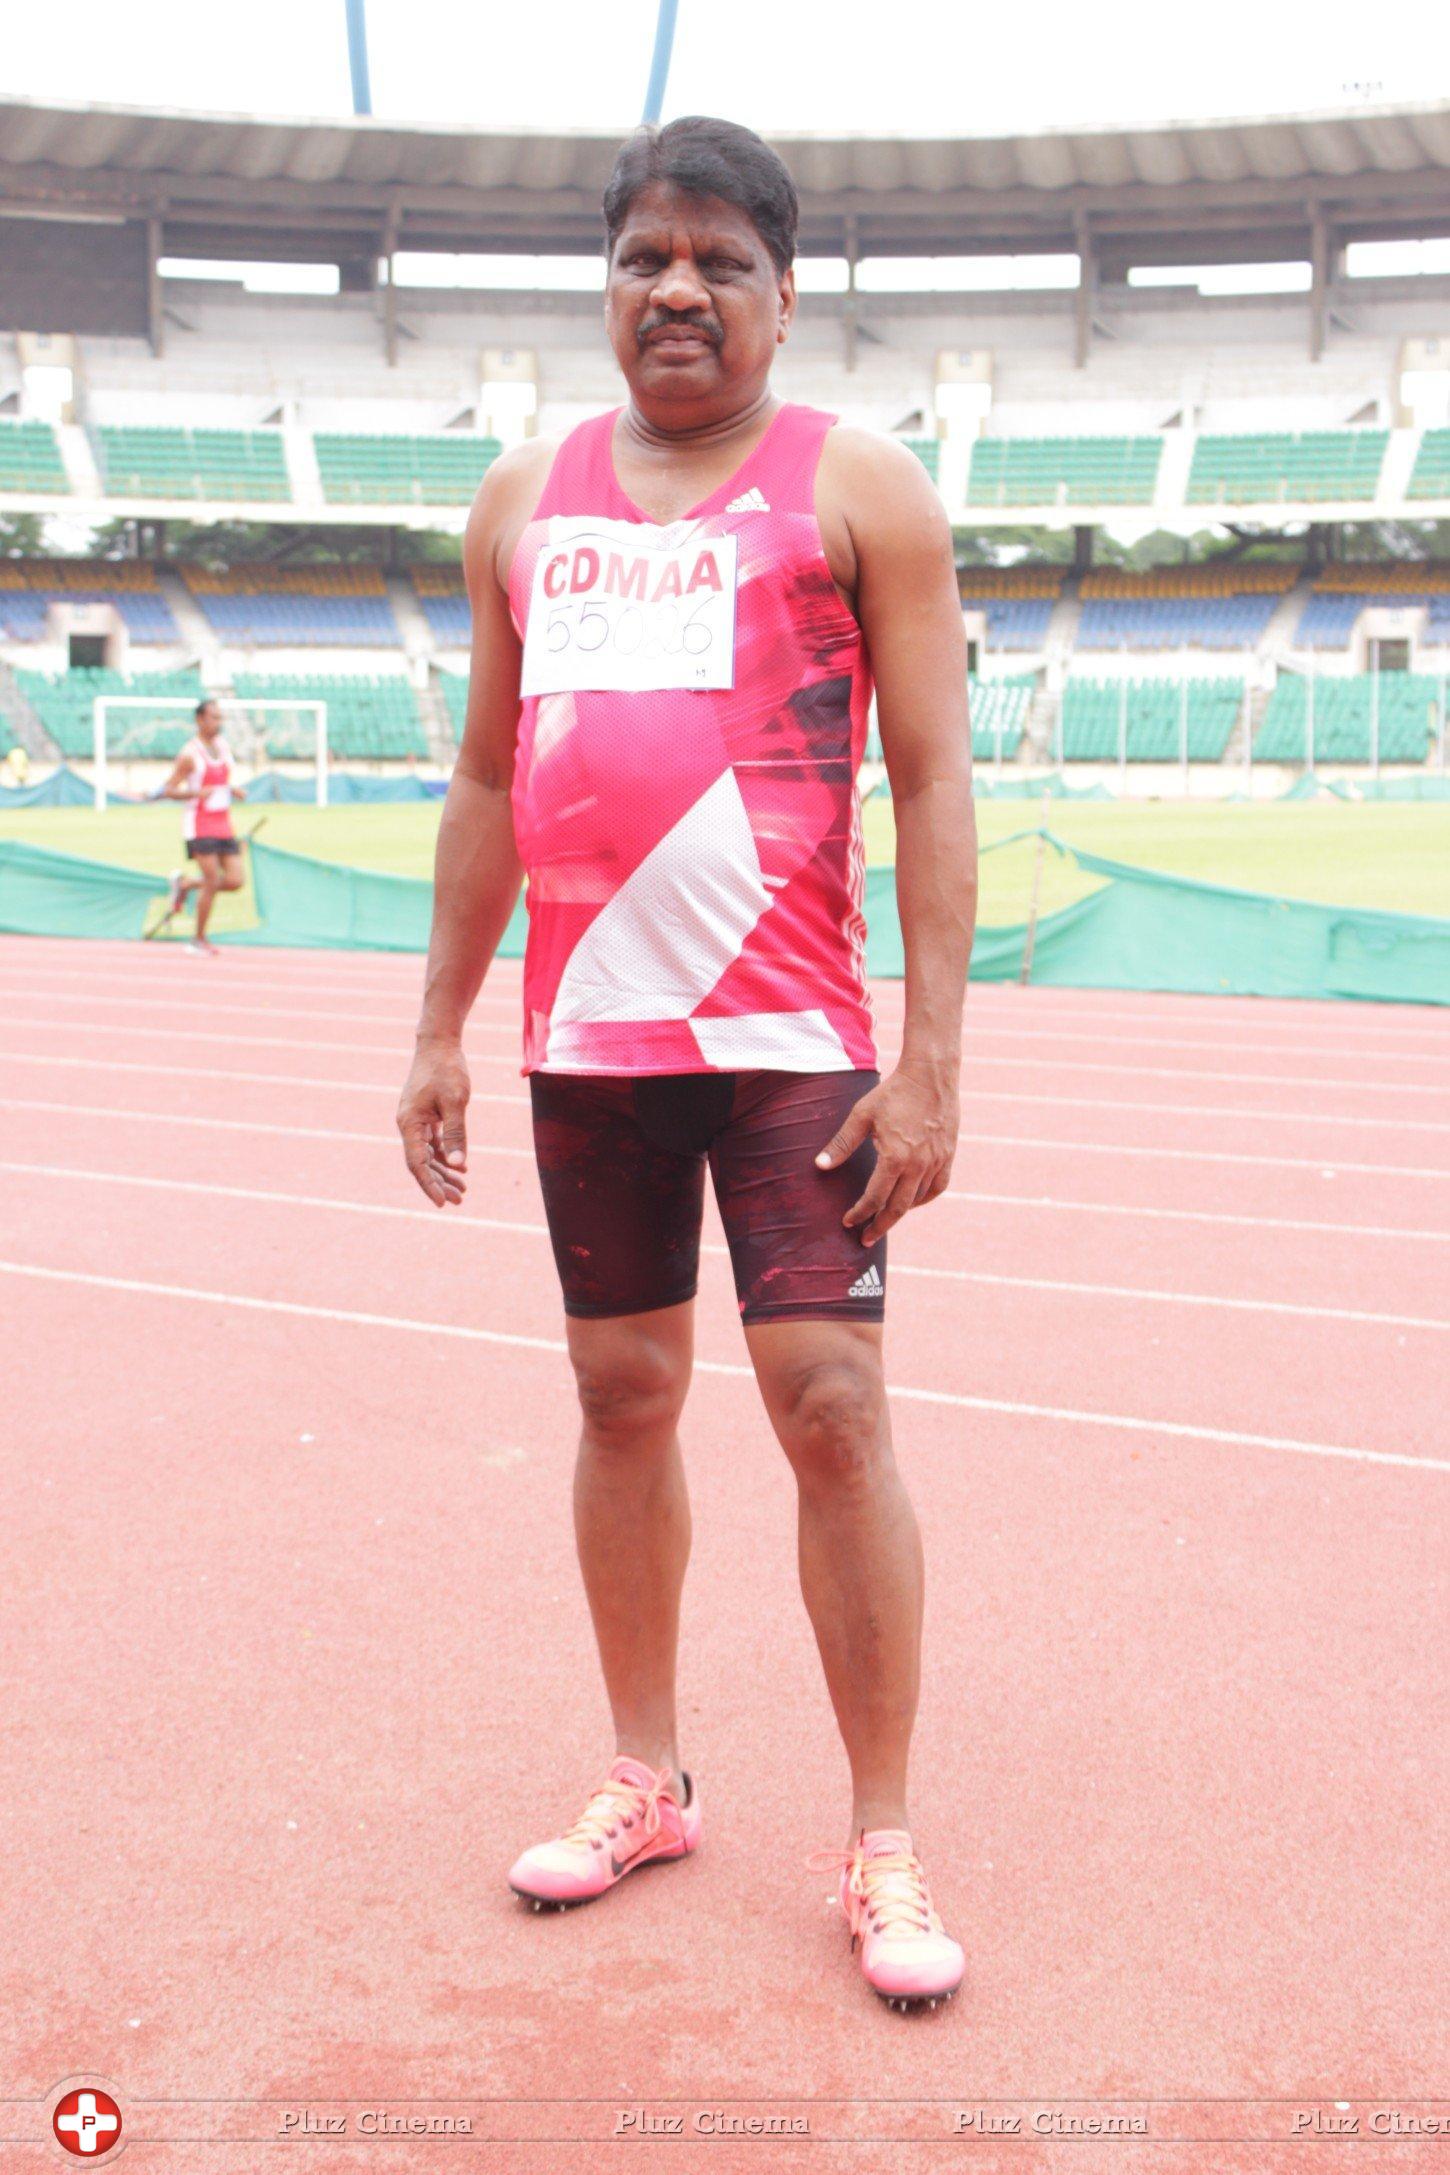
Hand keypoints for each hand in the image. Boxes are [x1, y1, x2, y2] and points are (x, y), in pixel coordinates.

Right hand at [396, 1036, 470, 1206]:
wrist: (439, 1044)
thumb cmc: (447, 1070)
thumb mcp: (456, 1102)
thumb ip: (456, 1134)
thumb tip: (458, 1164)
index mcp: (409, 1123)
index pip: (417, 1163)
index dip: (429, 1185)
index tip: (443, 1203)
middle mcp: (408, 1125)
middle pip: (422, 1163)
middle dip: (440, 1183)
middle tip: (459, 1200)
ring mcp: (416, 1120)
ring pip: (428, 1155)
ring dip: (444, 1172)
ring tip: (463, 1190)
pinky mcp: (425, 1115)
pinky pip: (433, 1143)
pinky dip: (445, 1155)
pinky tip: (461, 1167)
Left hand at [814, 1063, 958, 1246]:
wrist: (931, 1075)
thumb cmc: (893, 1093)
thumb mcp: (862, 1116)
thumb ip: (841, 1144)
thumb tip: (820, 1166)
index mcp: (895, 1158)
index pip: (874, 1198)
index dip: (859, 1213)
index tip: (848, 1222)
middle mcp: (918, 1165)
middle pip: (897, 1208)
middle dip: (879, 1226)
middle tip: (865, 1239)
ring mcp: (936, 1162)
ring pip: (918, 1200)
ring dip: (900, 1213)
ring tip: (884, 1219)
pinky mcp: (948, 1155)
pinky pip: (938, 1187)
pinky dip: (924, 1199)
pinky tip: (912, 1202)